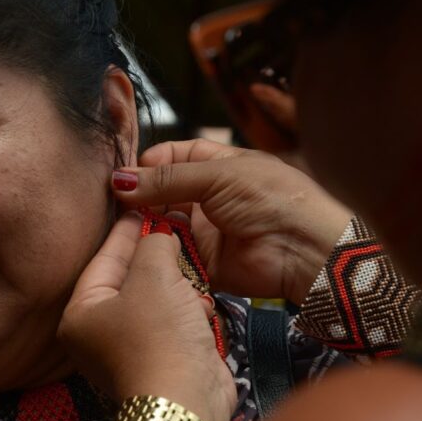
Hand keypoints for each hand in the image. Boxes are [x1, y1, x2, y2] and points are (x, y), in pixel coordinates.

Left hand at [58, 212, 235, 420]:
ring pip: (154, 299)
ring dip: (176, 286)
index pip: (104, 258)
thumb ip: (154, 243)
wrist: (185, 402)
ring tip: (189, 267)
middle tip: (172, 227)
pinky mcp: (159, 361)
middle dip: (155, 257)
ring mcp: (128, 349)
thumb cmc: (159, 334)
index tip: (145, 206)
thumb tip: (161, 234)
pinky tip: (201, 306)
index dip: (127, 229)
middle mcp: (98, 333)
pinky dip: (187, 312)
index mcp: (81, 312)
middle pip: (129, 278)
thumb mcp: (154, 275)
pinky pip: (171, 322)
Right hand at [112, 138, 351, 303]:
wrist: (304, 250)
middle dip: (141, 197)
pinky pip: (173, 257)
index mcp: (220, 166)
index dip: (151, 163)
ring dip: (145, 226)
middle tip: (117, 204)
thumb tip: (120, 179)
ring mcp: (207, 230)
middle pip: (164, 193)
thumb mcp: (218, 176)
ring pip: (164, 225)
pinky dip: (156, 254)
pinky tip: (138, 251)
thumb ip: (168, 178)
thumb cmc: (270, 198)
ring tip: (124, 227)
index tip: (127, 174)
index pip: (175, 157)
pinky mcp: (205, 263)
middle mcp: (211, 197)